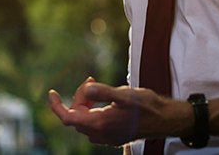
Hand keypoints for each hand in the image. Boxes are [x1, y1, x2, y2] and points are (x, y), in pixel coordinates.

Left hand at [49, 80, 192, 146]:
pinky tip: (104, 100)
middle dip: (78, 98)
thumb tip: (86, 87)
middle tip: (91, 81)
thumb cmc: (148, 106)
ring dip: (85, 104)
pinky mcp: (115, 135)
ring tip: (96, 87)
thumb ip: (104, 92)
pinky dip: (93, 110)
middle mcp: (102, 134)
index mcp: (101, 124)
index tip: (52, 93)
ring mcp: (108, 137)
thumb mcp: (125, 94)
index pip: (68, 118)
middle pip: (76, 117)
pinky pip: (95, 124)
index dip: (57, 106)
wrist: (166, 119)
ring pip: (85, 121)